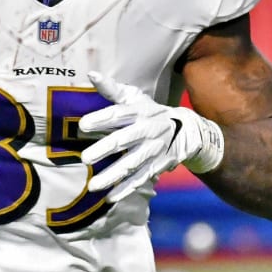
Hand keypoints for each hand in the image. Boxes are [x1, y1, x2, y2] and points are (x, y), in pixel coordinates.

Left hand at [78, 71, 223, 202]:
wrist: (188, 130)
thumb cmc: (151, 112)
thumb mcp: (135, 98)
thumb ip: (111, 89)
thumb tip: (91, 74)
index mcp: (139, 111)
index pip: (119, 114)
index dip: (102, 119)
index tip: (83, 125)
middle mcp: (147, 130)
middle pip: (124, 140)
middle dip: (105, 149)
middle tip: (85, 158)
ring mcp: (153, 150)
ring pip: (131, 164)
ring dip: (112, 176)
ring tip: (92, 186)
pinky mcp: (157, 166)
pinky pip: (140, 179)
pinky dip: (126, 189)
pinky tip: (109, 197)